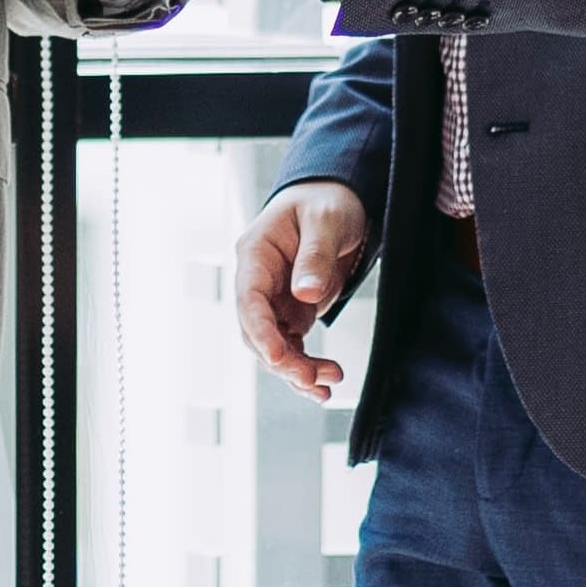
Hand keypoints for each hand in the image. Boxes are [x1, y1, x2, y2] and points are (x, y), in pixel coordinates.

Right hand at [235, 180, 368, 400]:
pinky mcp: (292, 312)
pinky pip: (292, 347)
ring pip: (273, 347)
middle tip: (312, 378)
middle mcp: (258, 280)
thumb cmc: (326, 202)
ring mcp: (274, 299)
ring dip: (296, 370)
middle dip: (282, 360)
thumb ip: (315, 255)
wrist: (336, 200)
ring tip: (326, 385)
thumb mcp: (326, 220)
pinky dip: (306, 367)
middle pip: (256, 332)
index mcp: (256, 253)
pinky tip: (324, 382)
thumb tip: (306, 294)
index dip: (260, 332)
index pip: (249, 300)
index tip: (278, 357)